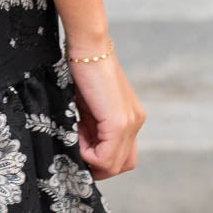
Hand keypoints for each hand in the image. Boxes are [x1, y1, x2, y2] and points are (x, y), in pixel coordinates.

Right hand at [67, 48, 144, 180]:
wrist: (87, 47)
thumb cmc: (82, 69)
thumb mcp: (88, 105)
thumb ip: (91, 127)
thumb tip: (81, 148)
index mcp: (130, 117)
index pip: (121, 155)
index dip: (98, 158)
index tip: (78, 142)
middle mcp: (136, 122)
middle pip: (122, 165)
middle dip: (96, 166)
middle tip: (76, 149)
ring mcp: (130, 123)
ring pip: (116, 165)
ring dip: (92, 161)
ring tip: (76, 140)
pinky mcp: (119, 123)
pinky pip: (106, 157)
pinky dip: (88, 155)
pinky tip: (76, 137)